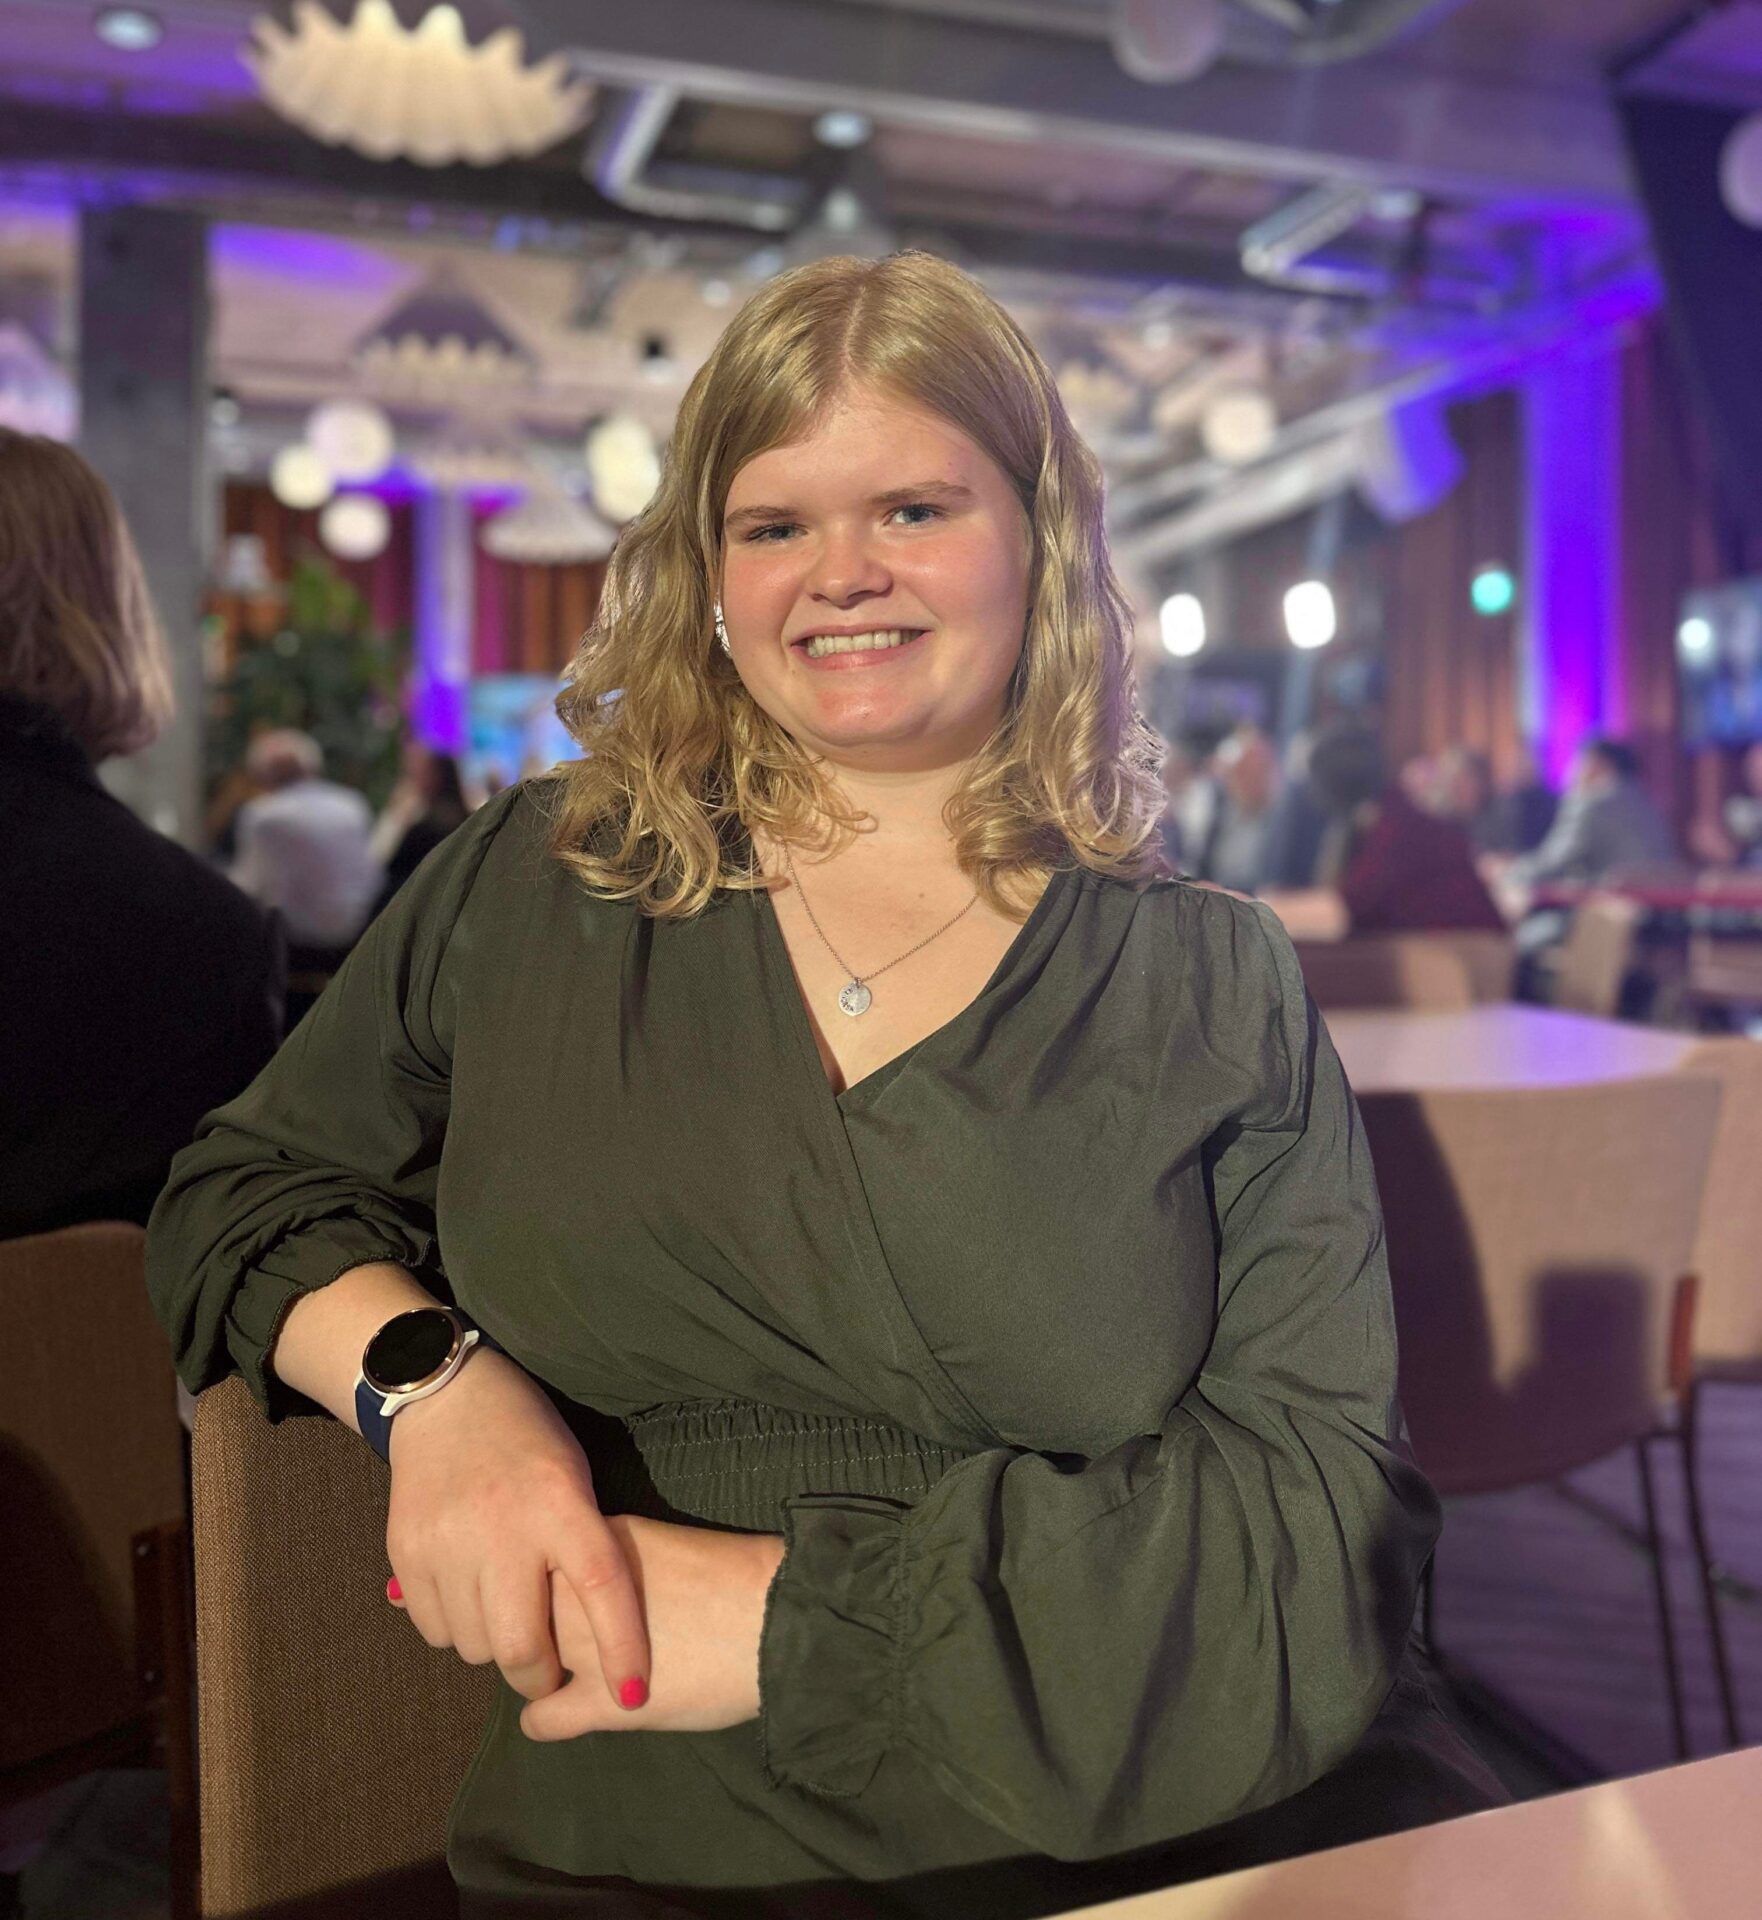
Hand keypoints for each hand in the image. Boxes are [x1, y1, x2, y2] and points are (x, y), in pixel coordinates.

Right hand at [383, 1350, 650, 1710]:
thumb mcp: (572, 1477)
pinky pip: (434, 1630)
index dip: (622, 1648)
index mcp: (558, 1501)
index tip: (633, 1696)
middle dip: (542, 1674)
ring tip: (506, 1611)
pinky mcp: (404, 1551)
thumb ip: (580, 1546)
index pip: (600, 1587)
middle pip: (522, 1645)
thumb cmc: (528, 1439)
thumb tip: (589, 1633)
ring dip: (496, 1648)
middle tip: (552, 1670)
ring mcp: (446, 1541)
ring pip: (476, 1647)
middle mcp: (501, 1525)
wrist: (446, 1397)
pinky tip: (468, 1594)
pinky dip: (456, 1629)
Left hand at [520, 1516, 786, 1741]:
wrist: (776, 1621)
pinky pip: (540, 1717)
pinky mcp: (602, 1703)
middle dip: (531, 1627)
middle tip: (553, 1641)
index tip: (552, 1598)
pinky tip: (555, 1717)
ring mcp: (584, 1649)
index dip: (542, 1584)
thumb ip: (612, 1563)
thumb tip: (585, 1585)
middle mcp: (577, 1592)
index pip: (536, 1561)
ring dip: (535, 1672)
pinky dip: (542, 1720)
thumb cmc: (732, 1577)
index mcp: (595, 1545)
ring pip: (524, 1663)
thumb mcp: (659, 1548)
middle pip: (521, 1610)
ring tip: (552, 1678)